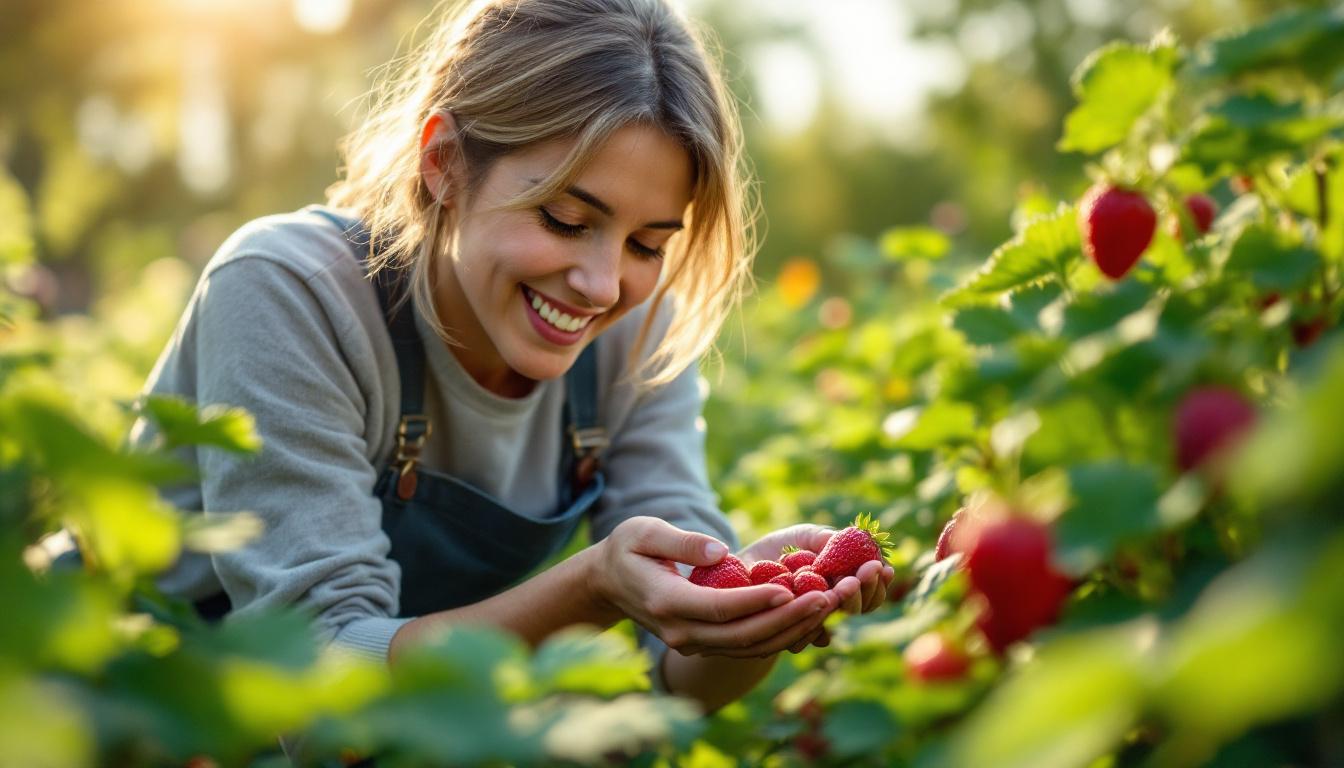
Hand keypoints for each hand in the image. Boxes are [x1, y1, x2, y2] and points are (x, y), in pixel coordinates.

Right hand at [592, 517, 840, 657]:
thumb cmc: (626, 548)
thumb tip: (721, 551)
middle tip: (826, 598)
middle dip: (787, 619)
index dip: (756, 601)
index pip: (719, 608)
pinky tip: (807, 616)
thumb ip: (682, 541)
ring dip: (790, 629)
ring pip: (748, 647)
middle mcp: (680, 632)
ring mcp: (692, 644)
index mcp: (666, 602)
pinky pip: (746, 646)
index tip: (790, 589)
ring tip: (827, 606)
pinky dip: (778, 634)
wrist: (608, 582)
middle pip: (742, 635)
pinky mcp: (704, 644)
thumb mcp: (644, 531)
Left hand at [739, 524, 895, 652]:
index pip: (869, 591)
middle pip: (856, 608)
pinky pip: (802, 636)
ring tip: (842, 587)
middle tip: (859, 577)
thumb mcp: (805, 537)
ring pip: (832, 621)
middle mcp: (829, 607)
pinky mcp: (785, 634)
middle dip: (862, 592)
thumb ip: (829, 540)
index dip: (878, 583)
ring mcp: (808, 622)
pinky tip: (811, 608)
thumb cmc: (778, 550)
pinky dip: (809, 624)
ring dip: (838, 605)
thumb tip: (860, 547)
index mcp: (841, 585)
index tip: (882, 568)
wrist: (736, 566)